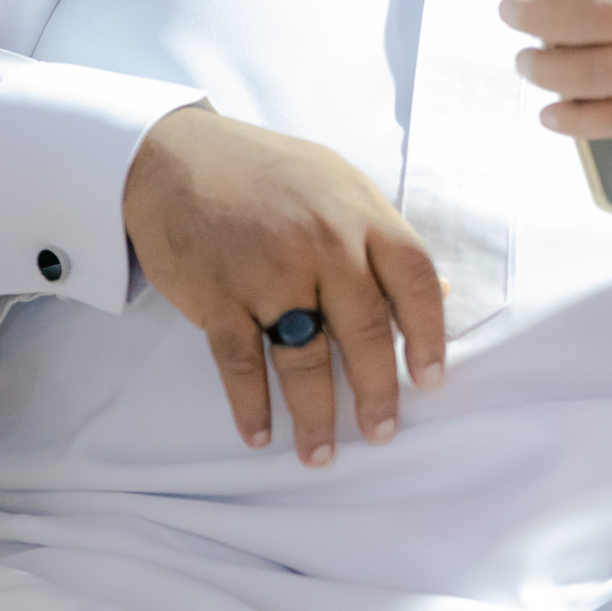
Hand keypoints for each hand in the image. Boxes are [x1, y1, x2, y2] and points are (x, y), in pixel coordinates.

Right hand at [123, 108, 445, 466]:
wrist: (174, 156)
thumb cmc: (267, 173)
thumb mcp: (339, 185)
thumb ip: (384, 238)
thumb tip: (437, 293)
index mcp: (360, 213)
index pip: (412, 281)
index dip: (429, 336)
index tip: (431, 380)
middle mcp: (322, 243)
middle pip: (365, 332)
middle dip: (377, 391)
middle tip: (381, 431)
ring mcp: (268, 271)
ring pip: (304, 359)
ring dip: (315, 415)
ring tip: (321, 455)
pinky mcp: (217, 296)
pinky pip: (241, 364)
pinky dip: (250, 406)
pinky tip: (259, 434)